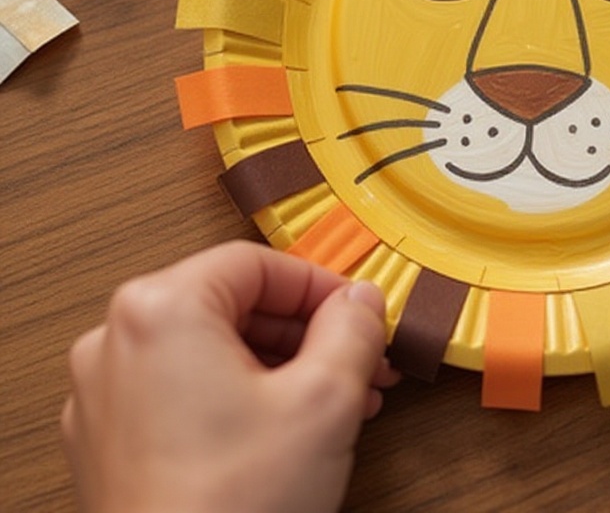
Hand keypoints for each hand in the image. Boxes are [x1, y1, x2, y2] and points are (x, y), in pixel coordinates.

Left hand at [61, 241, 396, 512]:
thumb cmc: (233, 508)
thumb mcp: (326, 398)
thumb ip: (354, 328)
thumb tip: (362, 300)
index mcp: (160, 308)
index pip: (257, 263)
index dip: (322, 287)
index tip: (360, 314)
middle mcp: (116, 341)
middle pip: (233, 305)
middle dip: (308, 334)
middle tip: (359, 361)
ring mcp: (104, 396)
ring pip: (211, 351)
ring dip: (282, 368)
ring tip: (337, 403)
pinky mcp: (107, 444)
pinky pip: (184, 392)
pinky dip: (239, 398)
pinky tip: (288, 431)